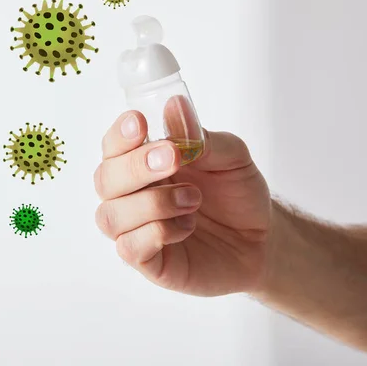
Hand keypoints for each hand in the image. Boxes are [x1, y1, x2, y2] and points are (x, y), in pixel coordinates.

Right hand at [94, 110, 271, 295]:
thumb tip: (175, 105)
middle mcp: (132, 195)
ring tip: (192, 199)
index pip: (113, 147)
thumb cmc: (238, 194)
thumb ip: (199, 136)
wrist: (262, 238)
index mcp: (144, 164)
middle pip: (104, 179)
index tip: (140, 123)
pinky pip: (129, 248)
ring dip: (152, 203)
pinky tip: (186, 226)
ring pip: (111, 215)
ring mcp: (137, 229)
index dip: (119, 136)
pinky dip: (156, 233)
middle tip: (174, 159)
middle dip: (136, 167)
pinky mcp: (149, 261)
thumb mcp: (231, 157)